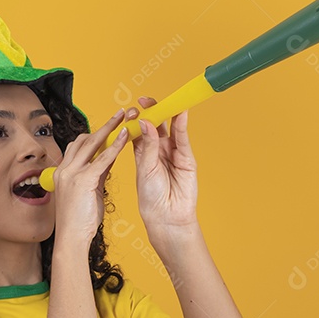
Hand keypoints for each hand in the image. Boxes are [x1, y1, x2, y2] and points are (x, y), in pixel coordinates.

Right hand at [53, 108, 131, 243]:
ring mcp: (71, 173)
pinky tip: (125, 136)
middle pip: (84, 139)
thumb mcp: (88, 193)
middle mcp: (64, 169)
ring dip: (110, 128)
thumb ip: (96, 175)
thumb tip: (108, 160)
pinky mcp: (82, 180)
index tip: (111, 126)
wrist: (71, 239)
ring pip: (92, 143)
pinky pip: (102, 158)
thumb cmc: (80, 220)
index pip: (79, 146)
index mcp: (63, 172)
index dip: (96, 135)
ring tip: (124, 116)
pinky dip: (115, 145)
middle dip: (104, 125)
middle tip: (120, 113)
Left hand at [126, 97, 197, 229]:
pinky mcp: (187, 157)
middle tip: (145, 100)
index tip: (131, 108)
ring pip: (171, 128)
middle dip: (151, 111)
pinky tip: (179, 113)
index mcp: (142, 152)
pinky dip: (182, 125)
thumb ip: (147, 144)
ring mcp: (173, 152)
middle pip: (156, 125)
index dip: (136, 117)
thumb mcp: (145, 168)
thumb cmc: (151, 197)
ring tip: (163, 102)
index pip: (139, 129)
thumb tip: (144, 121)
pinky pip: (183, 138)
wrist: (166, 216)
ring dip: (167, 114)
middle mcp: (158, 150)